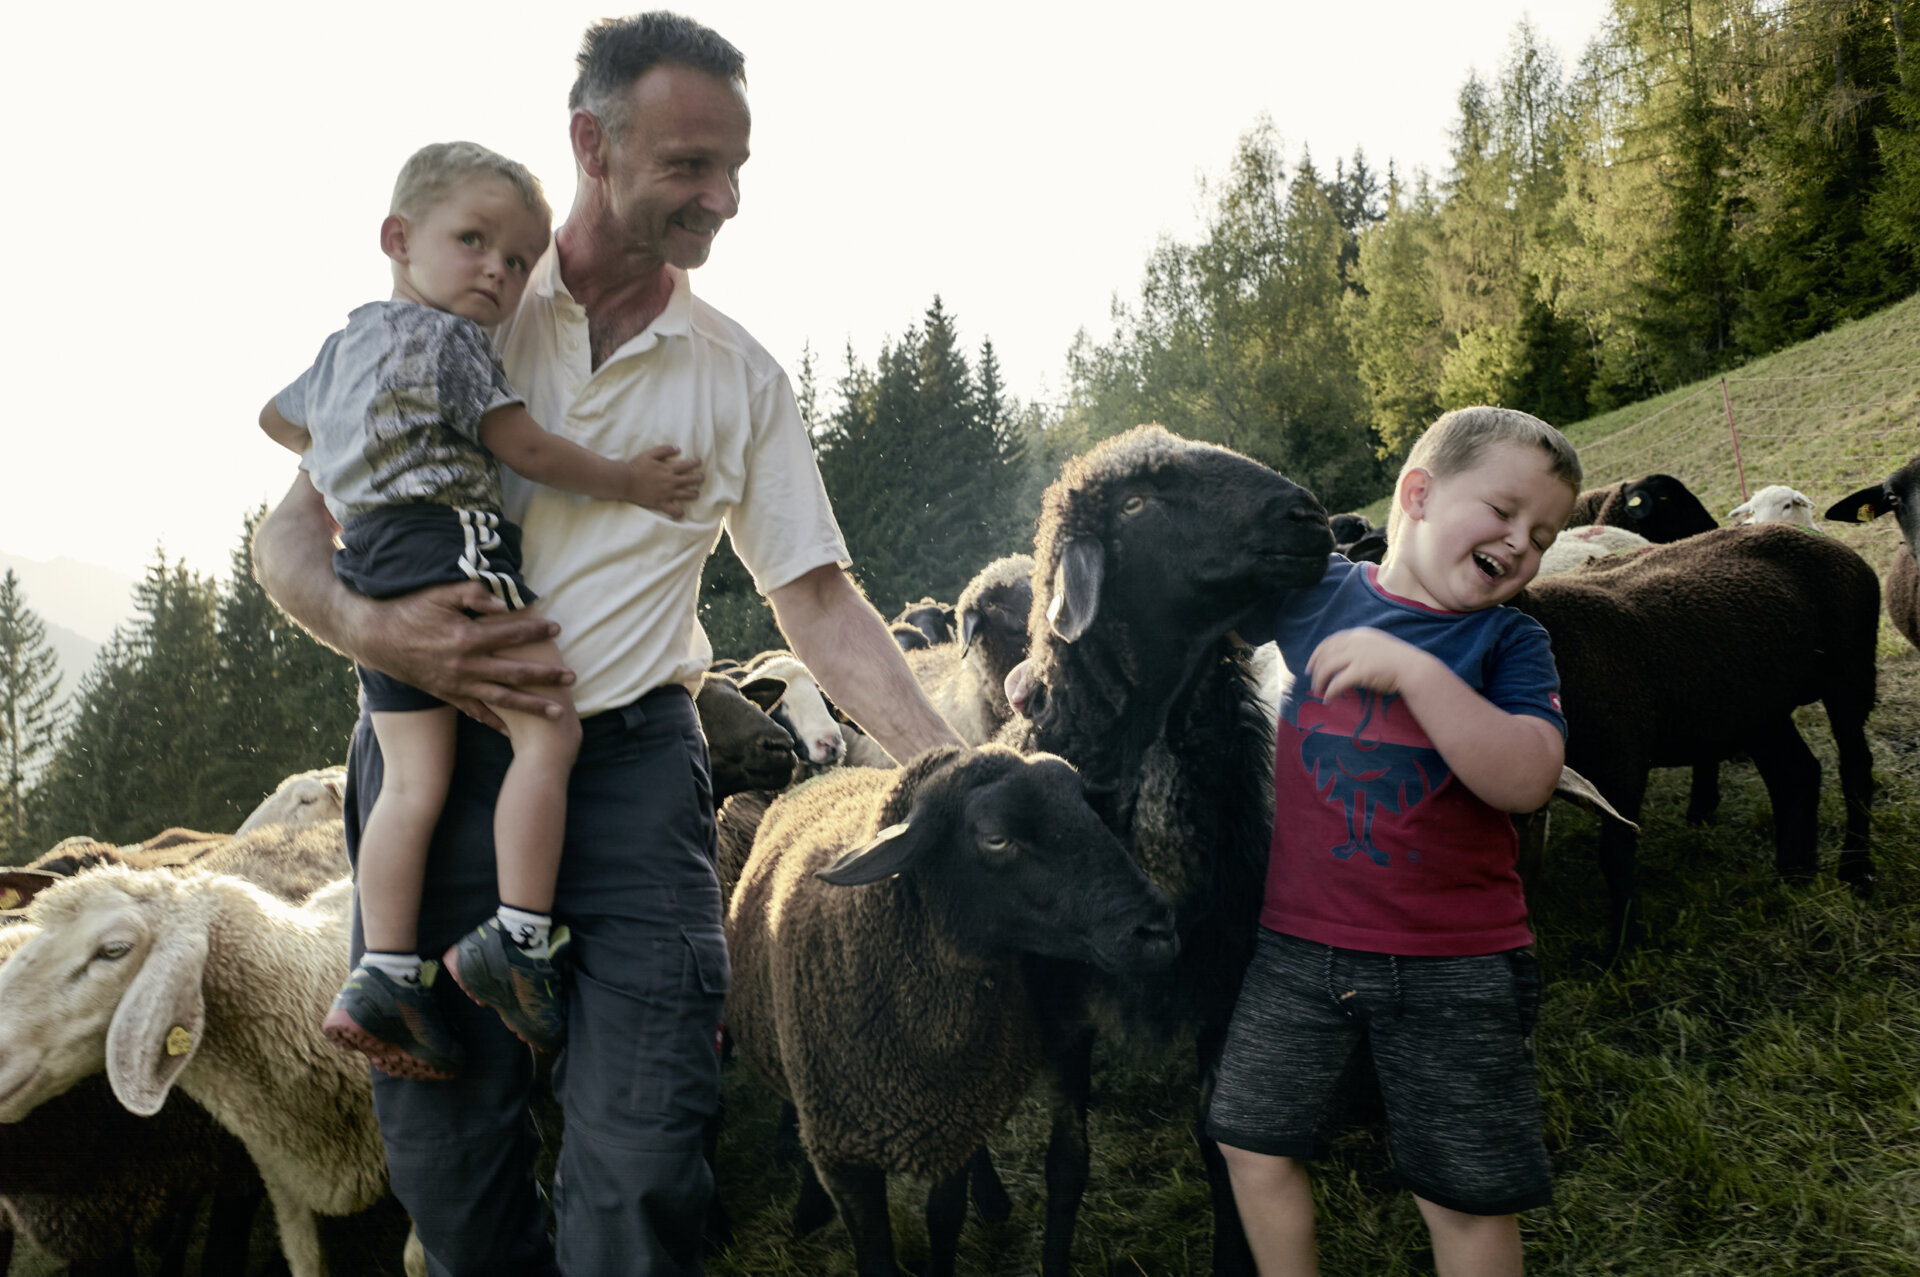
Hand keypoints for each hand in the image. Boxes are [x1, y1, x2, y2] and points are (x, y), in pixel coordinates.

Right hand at [361, 581, 572, 729]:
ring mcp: (457, 685)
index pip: (512, 635)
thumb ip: (472, 594)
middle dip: (546, 677)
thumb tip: (504, 601)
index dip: (536, 631)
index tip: (557, 629)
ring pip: (502, 699)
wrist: (373, 637)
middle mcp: (465, 666)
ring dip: (532, 706)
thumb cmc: (407, 609)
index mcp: (466, 638)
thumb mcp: (438, 593)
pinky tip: (514, 730)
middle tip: (572, 678)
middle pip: (516, 673)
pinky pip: (477, 712)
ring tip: (559, 712)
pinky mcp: (447, 695)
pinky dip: (496, 721)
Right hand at [629, 445, 705, 519]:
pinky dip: (678, 512)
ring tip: (696, 493)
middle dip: (698, 478)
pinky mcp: (660, 503)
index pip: (687, 465)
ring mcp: (667, 493)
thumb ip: (664, 450)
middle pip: (690, 480)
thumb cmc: (636, 466)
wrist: (625, 481)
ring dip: (693, 494)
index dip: (695, 463)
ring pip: (686, 495)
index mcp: (668, 469)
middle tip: (702, 478)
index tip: (699, 461)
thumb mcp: (649, 454)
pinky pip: (673, 510)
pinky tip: (681, 513)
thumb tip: (678, 448)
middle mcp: (670, 481)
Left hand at [1304, 627, 1433, 702]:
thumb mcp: (1377, 647)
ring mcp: (1357, 655)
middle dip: (1315, 669)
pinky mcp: (1360, 671)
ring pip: (1327, 668)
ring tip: (1318, 692)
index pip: (1330, 641)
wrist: (1415, 669)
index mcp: (1359, 634)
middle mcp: (1355, 641)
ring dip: (1319, 681)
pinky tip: (1328, 698)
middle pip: (1325, 654)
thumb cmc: (1399, 661)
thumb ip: (1360, 650)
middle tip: (1311, 681)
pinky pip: (1337, 683)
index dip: (1317, 653)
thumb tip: (1344, 661)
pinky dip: (1329, 691)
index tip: (1311, 665)